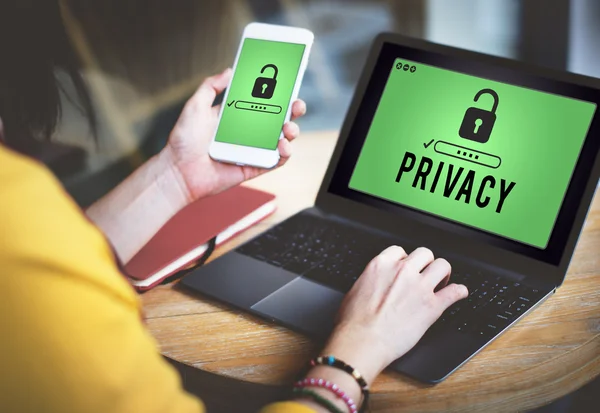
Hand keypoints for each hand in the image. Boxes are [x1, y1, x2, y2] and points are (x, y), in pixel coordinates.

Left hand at [163, 68, 306, 201]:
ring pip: (281, 139)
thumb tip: (230, 70)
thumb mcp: (195, 106)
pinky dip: (284, 154)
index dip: (278, 93)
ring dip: (292, 132)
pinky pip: (276, 161)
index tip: (288, 83)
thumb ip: (211, 86)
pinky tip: (283, 146)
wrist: (178, 171)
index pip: (263, 101)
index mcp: (237, 116)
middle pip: (278, 119)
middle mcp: (248, 132)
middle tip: (297, 105)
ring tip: (288, 128)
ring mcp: (253, 150)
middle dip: (293, 110)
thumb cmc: (183, 140)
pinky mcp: (254, 167)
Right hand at [322, 246, 468, 383]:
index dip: (405, 259)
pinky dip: (459, 292)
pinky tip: (459, 293)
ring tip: (441, 282)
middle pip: (424, 254)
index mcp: (381, 265)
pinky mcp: (432, 306)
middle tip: (425, 274)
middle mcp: (402, 271)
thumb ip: (370, 282)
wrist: (363, 341)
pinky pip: (455, 292)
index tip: (406, 267)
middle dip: (426, 263)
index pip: (400, 251)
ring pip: (442, 266)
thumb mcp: (355, 291)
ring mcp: (419, 287)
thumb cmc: (353, 322)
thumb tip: (373, 286)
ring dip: (443, 273)